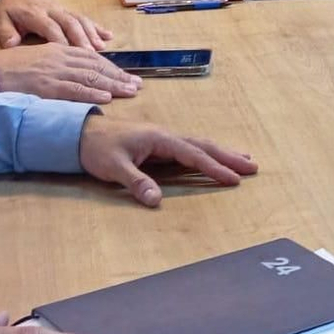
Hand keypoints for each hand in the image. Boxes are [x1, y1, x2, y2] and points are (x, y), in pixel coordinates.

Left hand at [0, 0, 112, 49]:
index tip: (68, 54)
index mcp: (35, 13)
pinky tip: (109, 36)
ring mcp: (62, 9)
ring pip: (80, 20)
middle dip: (82, 38)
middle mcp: (52, 10)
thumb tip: (12, 43)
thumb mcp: (0, 20)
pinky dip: (97, 27)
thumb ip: (5, 32)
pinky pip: (84, 17)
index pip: (50, 27)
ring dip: (92, 33)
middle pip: (70, 23)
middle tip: (91, 54)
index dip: (60, 40)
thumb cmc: (9, 10)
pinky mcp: (68, 10)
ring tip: (101, 48)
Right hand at [0, 42, 140, 102]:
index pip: (91, 58)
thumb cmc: (9, 67)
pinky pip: (73, 90)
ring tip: (130, 91)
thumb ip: (57, 64)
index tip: (125, 75)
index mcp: (58, 50)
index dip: (110, 67)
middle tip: (137, 84)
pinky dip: (92, 94)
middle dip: (118, 76)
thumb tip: (76, 77)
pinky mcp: (46, 86)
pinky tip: (107, 98)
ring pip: (90, 78)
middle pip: (96, 66)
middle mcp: (59, 58)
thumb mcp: (37, 59)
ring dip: (113, 85)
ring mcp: (53, 72)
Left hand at [78, 114, 256, 206]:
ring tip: (243, 160)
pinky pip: (189, 148)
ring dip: (221, 153)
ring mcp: (163, 139)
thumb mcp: (114, 168)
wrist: (80, 133)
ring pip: (198, 145)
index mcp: (159, 138)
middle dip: (228, 156)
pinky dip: (206, 154)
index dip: (214, 168)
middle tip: (253, 166)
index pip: (193, 154)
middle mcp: (165, 135)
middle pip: (204, 145)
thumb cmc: (97, 148)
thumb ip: (137, 182)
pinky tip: (212, 159)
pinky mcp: (158, 144)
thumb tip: (156, 201)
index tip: (234, 179)